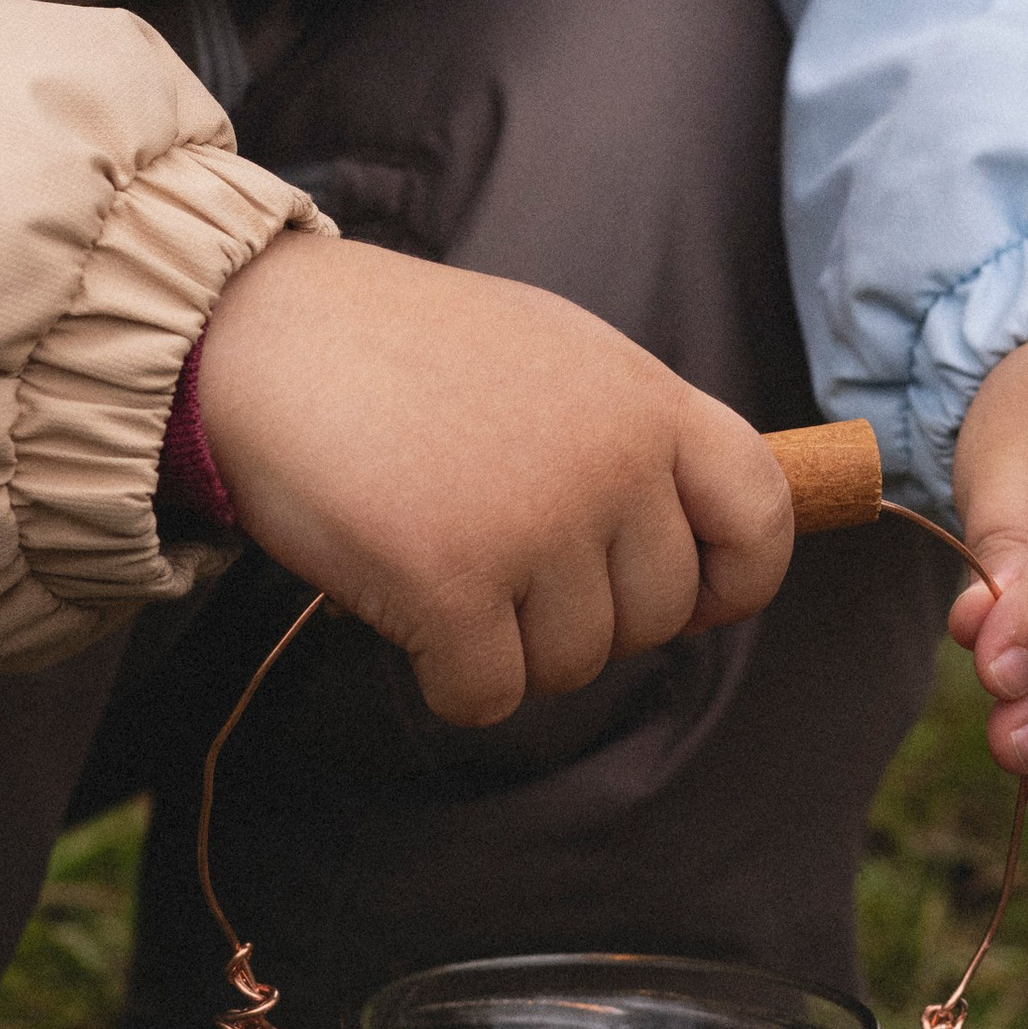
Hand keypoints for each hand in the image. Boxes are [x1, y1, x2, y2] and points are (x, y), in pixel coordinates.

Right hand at [192, 234, 793, 726]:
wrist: (264, 331)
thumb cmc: (405, 350)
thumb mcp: (557, 357)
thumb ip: (631, 437)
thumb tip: (695, 553)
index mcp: (649, 399)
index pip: (763, 517)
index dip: (732, 580)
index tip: (685, 597)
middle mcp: (612, 461)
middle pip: (655, 618)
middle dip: (583, 615)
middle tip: (500, 557)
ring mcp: (537, 523)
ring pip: (571, 667)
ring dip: (506, 643)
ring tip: (441, 552)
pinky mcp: (453, 582)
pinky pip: (486, 697)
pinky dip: (443, 677)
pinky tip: (401, 604)